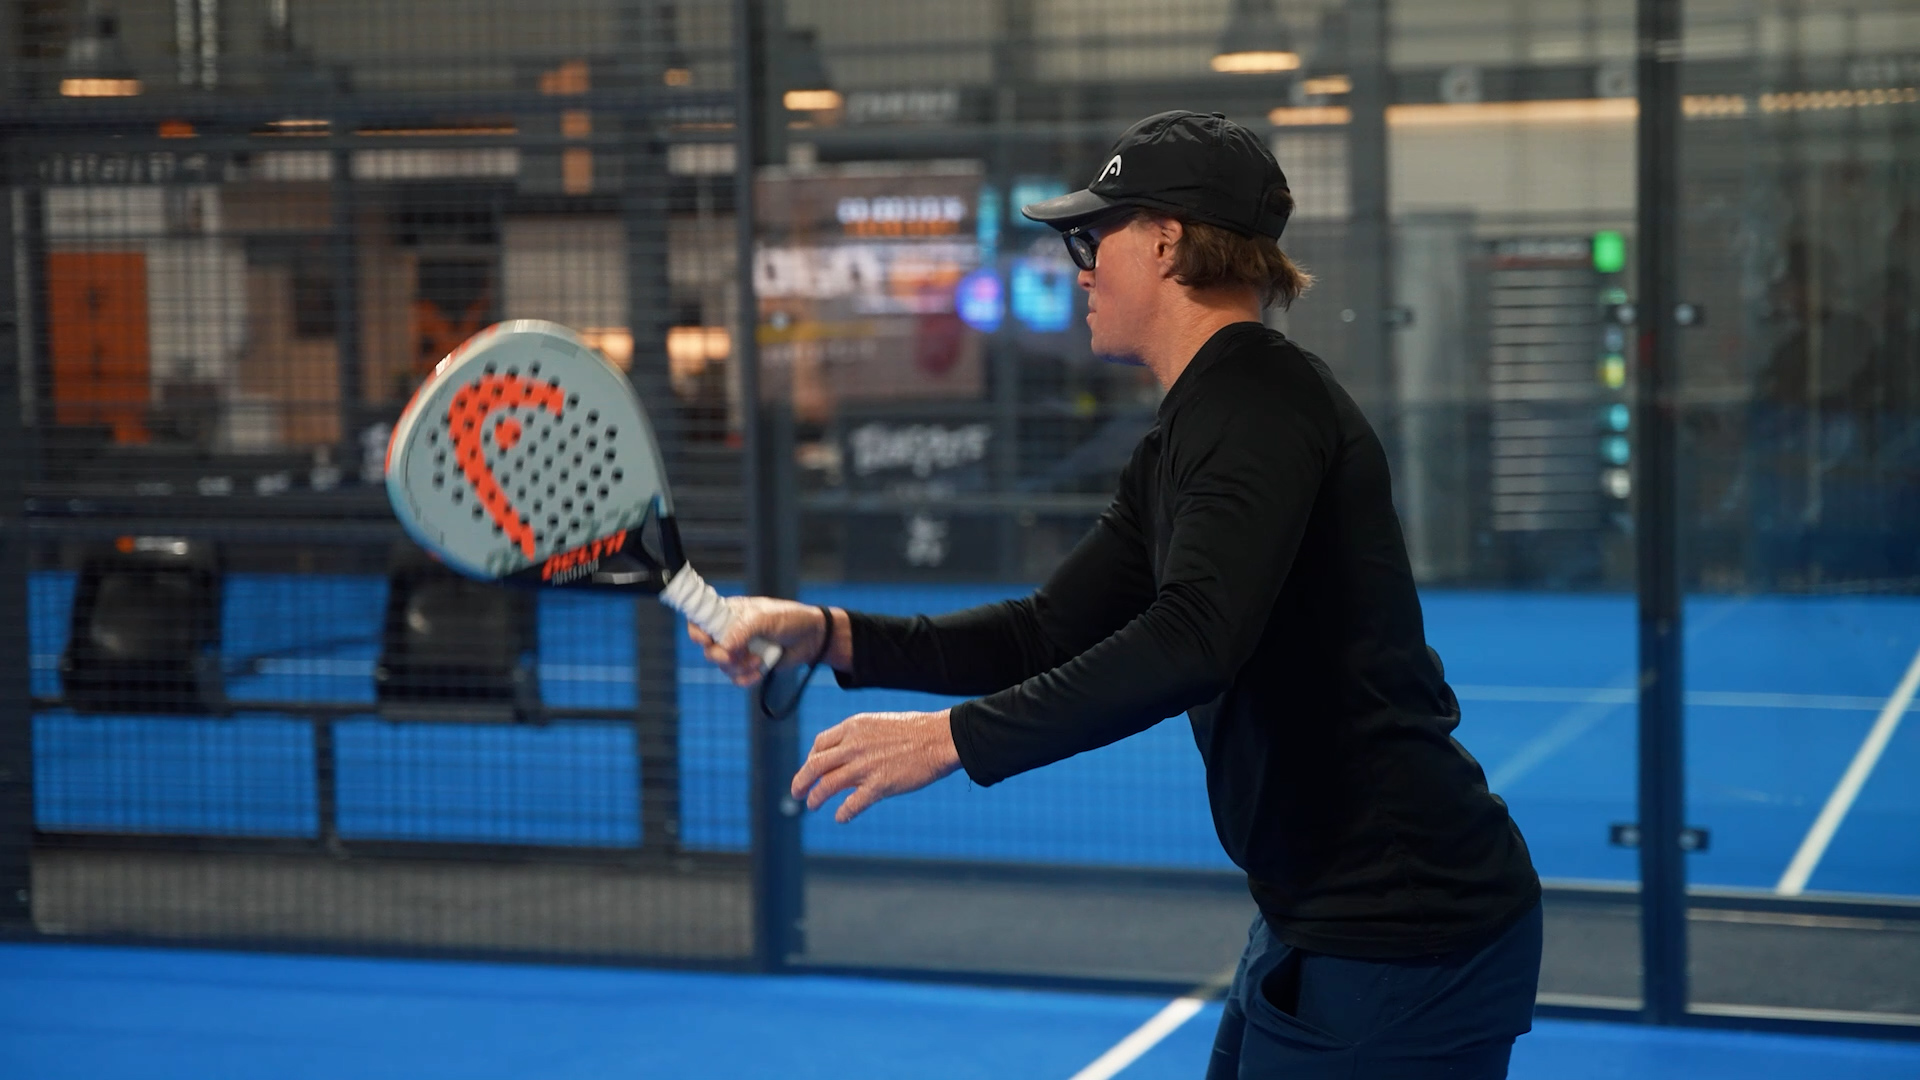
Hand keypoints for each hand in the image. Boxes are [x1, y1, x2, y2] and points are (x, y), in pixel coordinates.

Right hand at [688, 597, 843, 686]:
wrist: (813, 639)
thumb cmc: (791, 619)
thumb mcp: (767, 618)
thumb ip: (744, 629)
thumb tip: (724, 646)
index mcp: (730, 613)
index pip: (701, 619)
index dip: (697, 631)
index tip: (706, 640)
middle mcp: (730, 631)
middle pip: (709, 649)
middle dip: (721, 656)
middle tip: (735, 656)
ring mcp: (740, 650)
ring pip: (723, 666)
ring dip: (738, 667)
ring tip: (757, 661)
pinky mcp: (749, 666)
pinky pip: (736, 678)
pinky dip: (745, 678)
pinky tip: (758, 673)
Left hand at [791, 710, 961, 822]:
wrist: (939, 738)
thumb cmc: (916, 730)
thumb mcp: (879, 723)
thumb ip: (860, 737)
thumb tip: (848, 752)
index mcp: (854, 727)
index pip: (820, 743)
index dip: (811, 757)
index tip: (812, 768)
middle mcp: (853, 746)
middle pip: (815, 765)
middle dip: (801, 781)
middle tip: (797, 792)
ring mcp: (865, 766)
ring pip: (827, 785)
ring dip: (816, 798)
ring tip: (812, 806)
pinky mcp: (879, 785)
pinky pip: (852, 804)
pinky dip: (843, 813)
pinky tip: (840, 817)